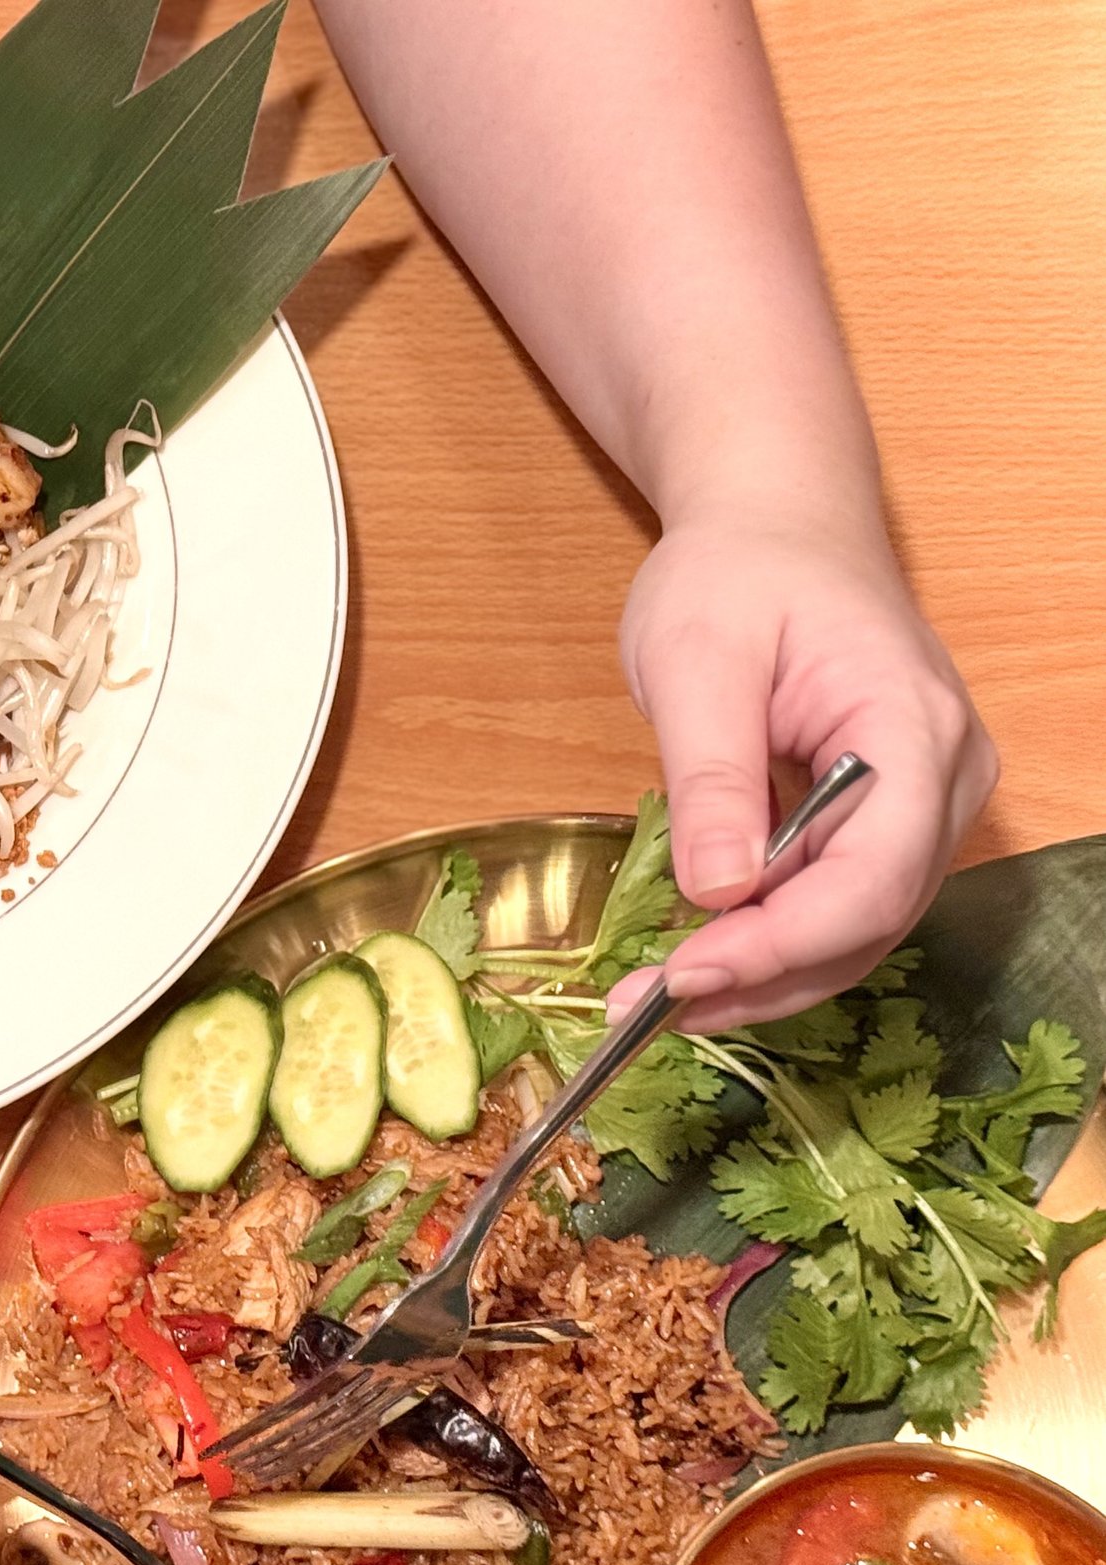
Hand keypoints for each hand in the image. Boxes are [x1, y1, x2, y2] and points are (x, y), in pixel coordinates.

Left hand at [619, 509, 995, 1030]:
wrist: (774, 528)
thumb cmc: (737, 572)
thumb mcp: (697, 660)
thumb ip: (712, 775)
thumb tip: (719, 890)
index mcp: (911, 725)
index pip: (874, 873)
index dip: (782, 942)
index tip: (686, 977)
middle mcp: (942, 777)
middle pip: (871, 919)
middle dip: (761, 977)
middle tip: (649, 1009)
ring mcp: (922, 803)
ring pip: (857, 929)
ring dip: (762, 976)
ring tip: (657, 1000)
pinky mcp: (883, 821)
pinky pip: (838, 904)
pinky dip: (769, 943)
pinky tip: (696, 958)